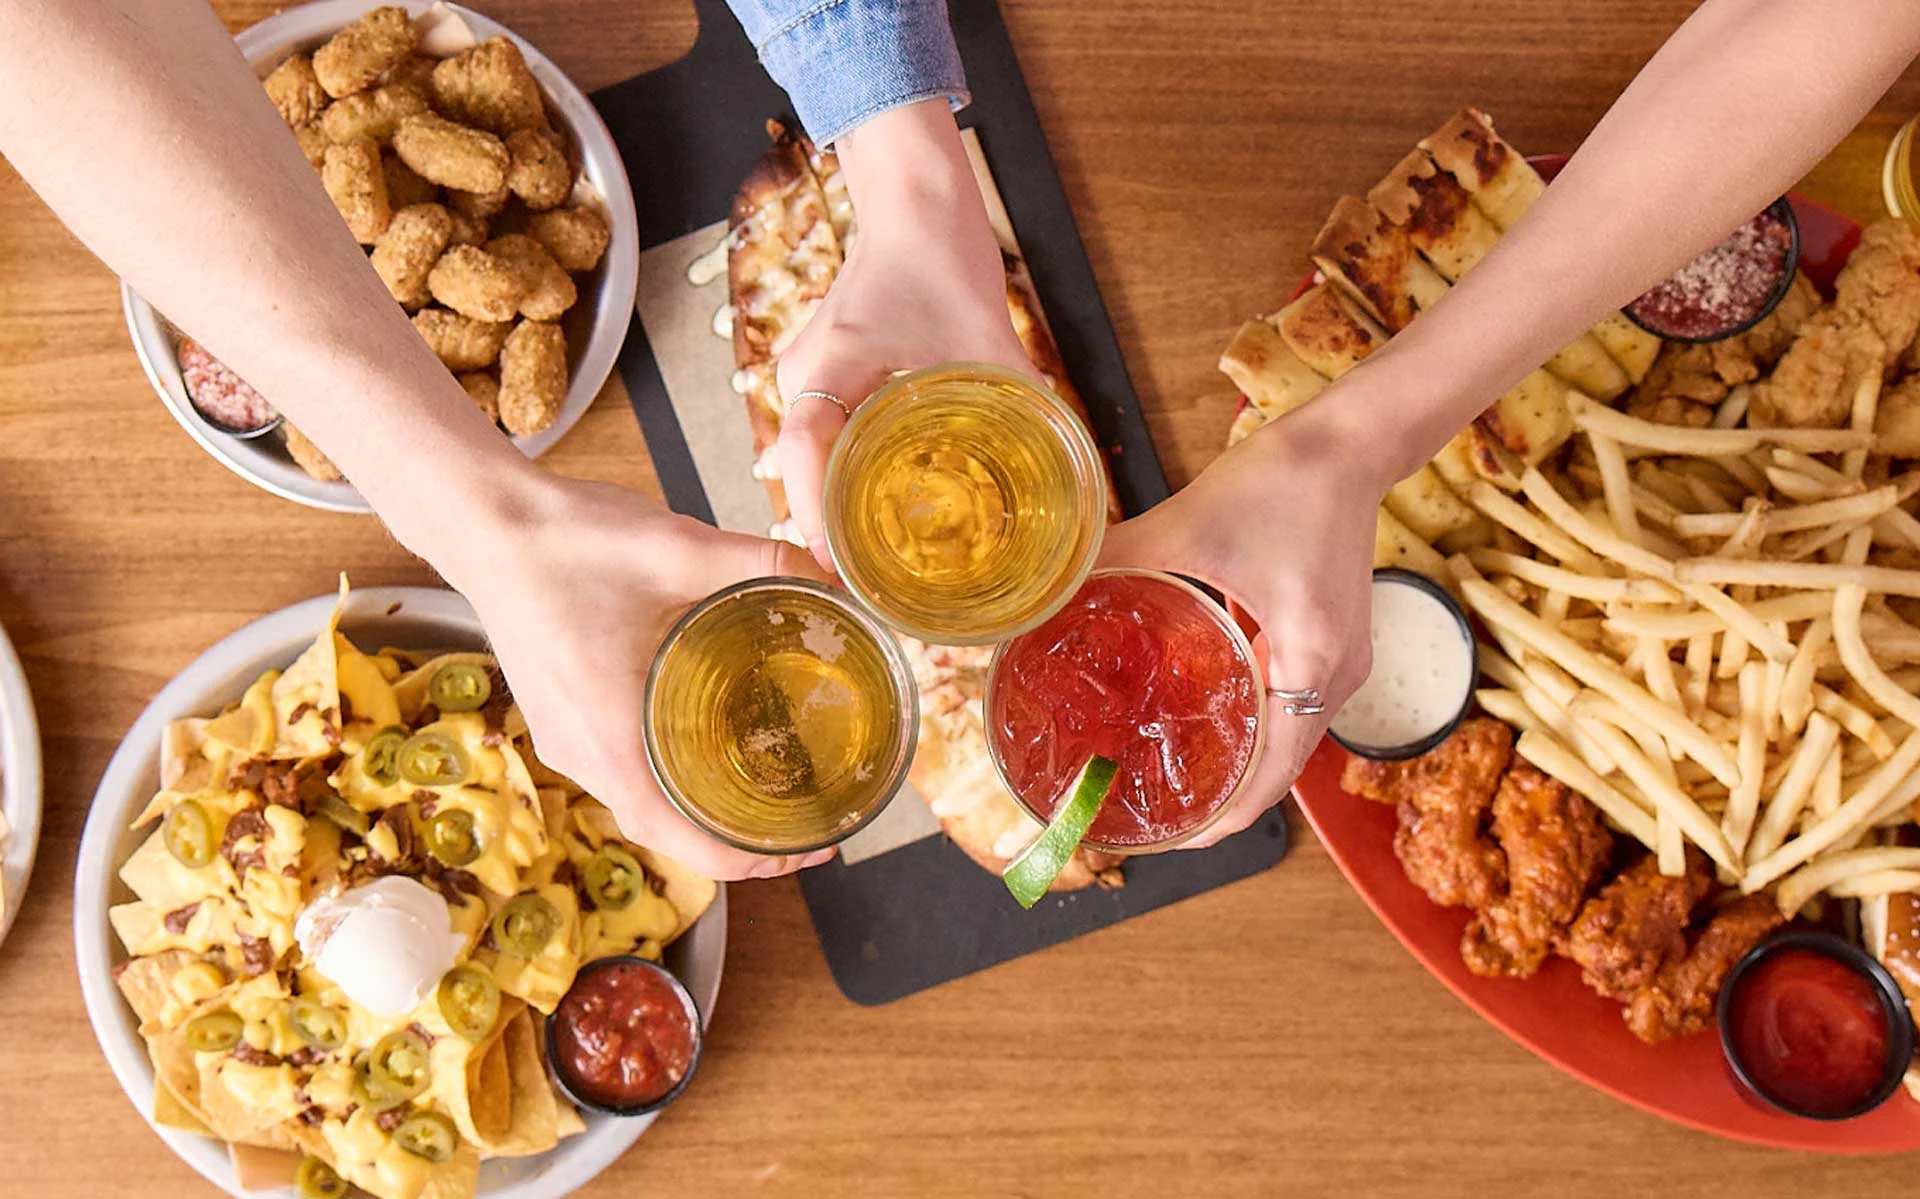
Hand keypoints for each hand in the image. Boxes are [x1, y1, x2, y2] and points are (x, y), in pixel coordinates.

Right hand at [441, 472, 837, 880]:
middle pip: (668, 833)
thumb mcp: (679, 547)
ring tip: (770, 796)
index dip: (749, 861)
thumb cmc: (569, 540)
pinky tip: (709, 751)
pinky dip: (671, 781)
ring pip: (644, 805)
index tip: (807, 853)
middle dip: (739, 843)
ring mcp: (564, 740)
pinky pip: (623, 773)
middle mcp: (582, 754)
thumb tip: (835, 582)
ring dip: (703, 815)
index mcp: (609, 736)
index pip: (682, 839)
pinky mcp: (561, 718)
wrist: (486, 520)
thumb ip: (764, 562)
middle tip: (808, 827)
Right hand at [773, 98, 1032, 566]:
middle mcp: (803, 370)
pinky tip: (866, 510)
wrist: (915, 203)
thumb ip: (1022, 406)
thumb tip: (1063, 472)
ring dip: (826, 506)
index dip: (814, 512)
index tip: (837, 564)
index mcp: (834, 362)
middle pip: (793, 468)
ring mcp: (802, 370)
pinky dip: (833, 475)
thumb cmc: (945, 259)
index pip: (803, 447)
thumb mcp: (991, 343)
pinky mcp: (815, 372)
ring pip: (801, 456)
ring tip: (865, 564)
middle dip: (821, 529)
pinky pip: (814, 436)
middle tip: (862, 586)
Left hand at [1099, 400, 1389, 846]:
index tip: (1173, 840)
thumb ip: (1114, 562)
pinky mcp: (1339, 643)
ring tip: (1181, 780)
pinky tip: (1212, 723)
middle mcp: (1338, 675)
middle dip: (1225, 804)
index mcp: (1309, 659)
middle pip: (1283, 772)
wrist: (1349, 442)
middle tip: (1159, 817)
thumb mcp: (1184, 526)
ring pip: (1292, 742)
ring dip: (1244, 769)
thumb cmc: (1279, 481)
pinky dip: (1261, 729)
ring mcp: (1346, 662)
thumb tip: (1046, 593)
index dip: (1223, 820)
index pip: (1272, 776)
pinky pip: (1298, 708)